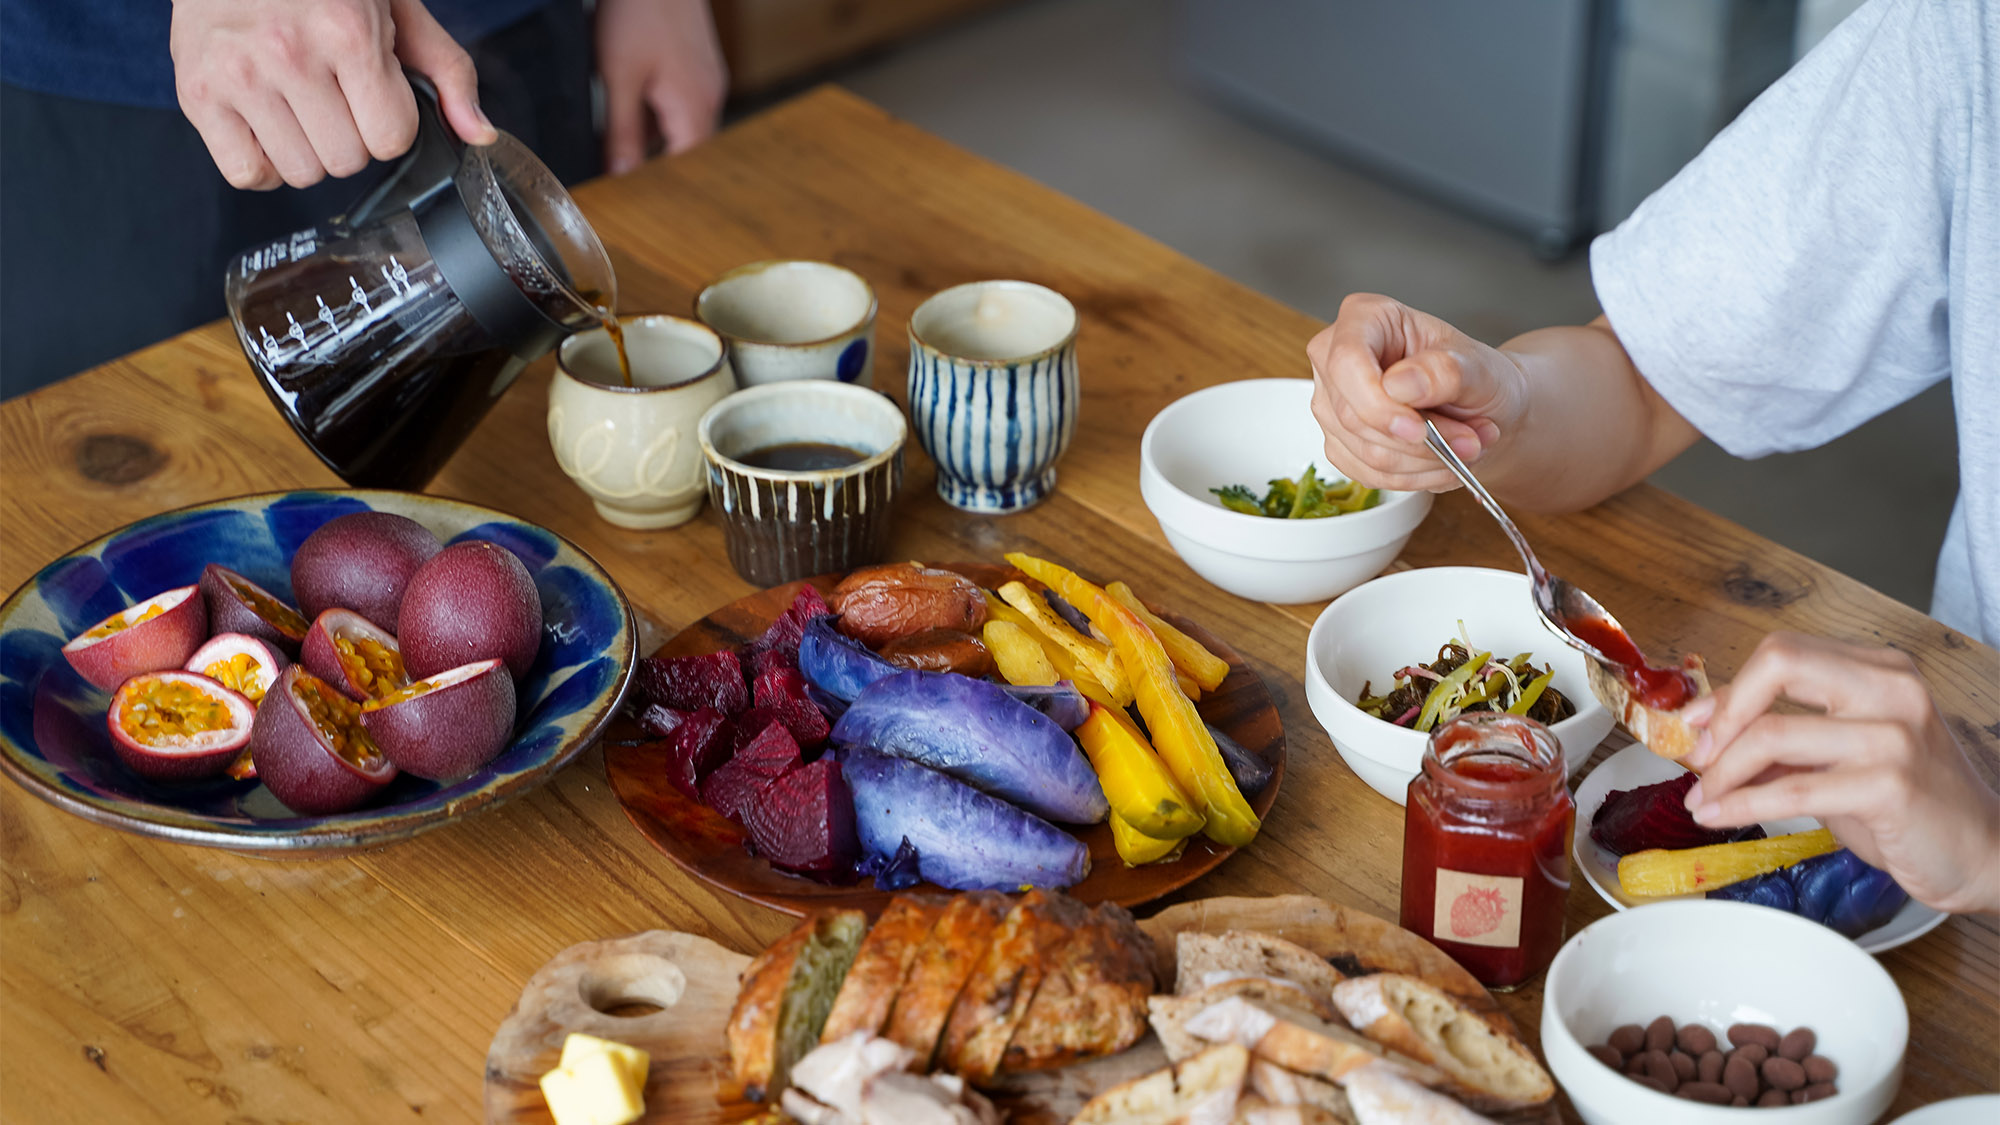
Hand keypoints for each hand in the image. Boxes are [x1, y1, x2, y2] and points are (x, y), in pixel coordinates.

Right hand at [171, 0, 495, 189]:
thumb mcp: (397, 8)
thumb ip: (447, 70)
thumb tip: (479, 136)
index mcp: (346, 32)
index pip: (390, 139)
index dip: (390, 122)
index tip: (374, 94)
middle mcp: (287, 55)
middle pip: (347, 161)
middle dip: (351, 135)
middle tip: (333, 94)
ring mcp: (236, 75)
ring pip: (301, 173)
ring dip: (309, 150)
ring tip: (299, 104)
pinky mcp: (195, 92)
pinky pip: (246, 174)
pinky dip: (263, 163)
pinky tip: (269, 126)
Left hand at [597, 0, 727, 173]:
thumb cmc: (639, 10)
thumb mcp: (618, 76)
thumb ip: (622, 132)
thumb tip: (621, 177)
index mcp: (695, 109)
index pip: (683, 172)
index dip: (657, 189)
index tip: (631, 200)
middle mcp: (710, 99)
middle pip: (685, 154)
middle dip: (656, 167)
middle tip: (622, 179)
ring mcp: (708, 81)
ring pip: (683, 130)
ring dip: (656, 140)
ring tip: (623, 142)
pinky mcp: (700, 67)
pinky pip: (683, 105)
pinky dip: (661, 115)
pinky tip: (635, 104)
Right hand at [1305, 293, 1526, 492]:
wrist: (1482, 407)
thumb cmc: (1478, 376)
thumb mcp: (1480, 367)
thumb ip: (1445, 371)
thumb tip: (1400, 384)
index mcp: (1365, 318)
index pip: (1347, 362)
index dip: (1378, 404)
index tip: (1419, 430)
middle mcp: (1335, 358)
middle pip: (1355, 415)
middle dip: (1420, 442)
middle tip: (1471, 441)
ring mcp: (1332, 403)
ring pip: (1366, 452)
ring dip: (1426, 462)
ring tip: (1467, 446)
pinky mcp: (1339, 442)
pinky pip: (1369, 474)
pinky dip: (1415, 476)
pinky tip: (1441, 461)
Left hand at [1681, 633, 1999, 914]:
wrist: (1984, 854)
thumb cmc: (1911, 806)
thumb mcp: (1839, 761)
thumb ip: (1779, 745)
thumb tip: (1703, 740)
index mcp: (1878, 669)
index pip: (1782, 653)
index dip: (1729, 690)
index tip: (1694, 724)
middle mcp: (1891, 689)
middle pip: (1779, 664)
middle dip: (1723, 713)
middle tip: (1698, 756)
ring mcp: (1895, 734)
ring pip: (1774, 733)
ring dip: (1722, 772)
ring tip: (1702, 799)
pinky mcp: (1891, 784)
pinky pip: (1793, 788)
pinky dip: (1742, 804)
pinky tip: (1719, 816)